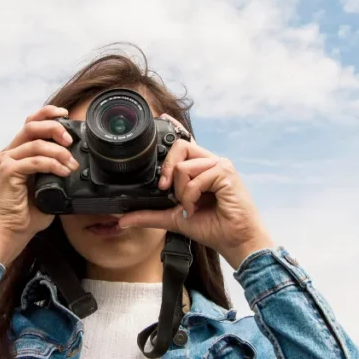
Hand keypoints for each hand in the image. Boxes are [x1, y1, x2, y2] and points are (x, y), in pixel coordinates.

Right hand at [0, 105, 79, 265]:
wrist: (11, 233)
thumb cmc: (28, 214)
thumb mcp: (49, 187)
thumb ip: (57, 171)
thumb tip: (77, 163)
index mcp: (19, 152)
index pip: (31, 123)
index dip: (48, 114)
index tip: (66, 115)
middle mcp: (10, 153)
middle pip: (32, 125)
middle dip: (55, 128)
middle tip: (71, 140)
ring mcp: (7, 161)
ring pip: (36, 143)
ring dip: (59, 152)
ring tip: (71, 164)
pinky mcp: (8, 172)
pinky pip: (34, 161)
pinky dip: (52, 164)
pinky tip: (63, 172)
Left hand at [117, 115, 274, 267]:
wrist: (235, 242)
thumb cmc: (213, 228)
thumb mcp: (174, 219)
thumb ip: (149, 215)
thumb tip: (122, 219)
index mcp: (201, 168)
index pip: (186, 142)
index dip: (174, 127)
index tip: (161, 117)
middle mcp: (210, 162)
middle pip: (179, 146)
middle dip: (166, 169)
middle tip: (164, 189)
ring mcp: (219, 165)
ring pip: (183, 166)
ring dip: (181, 192)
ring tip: (190, 207)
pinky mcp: (225, 172)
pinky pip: (195, 178)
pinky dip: (190, 197)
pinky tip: (197, 208)